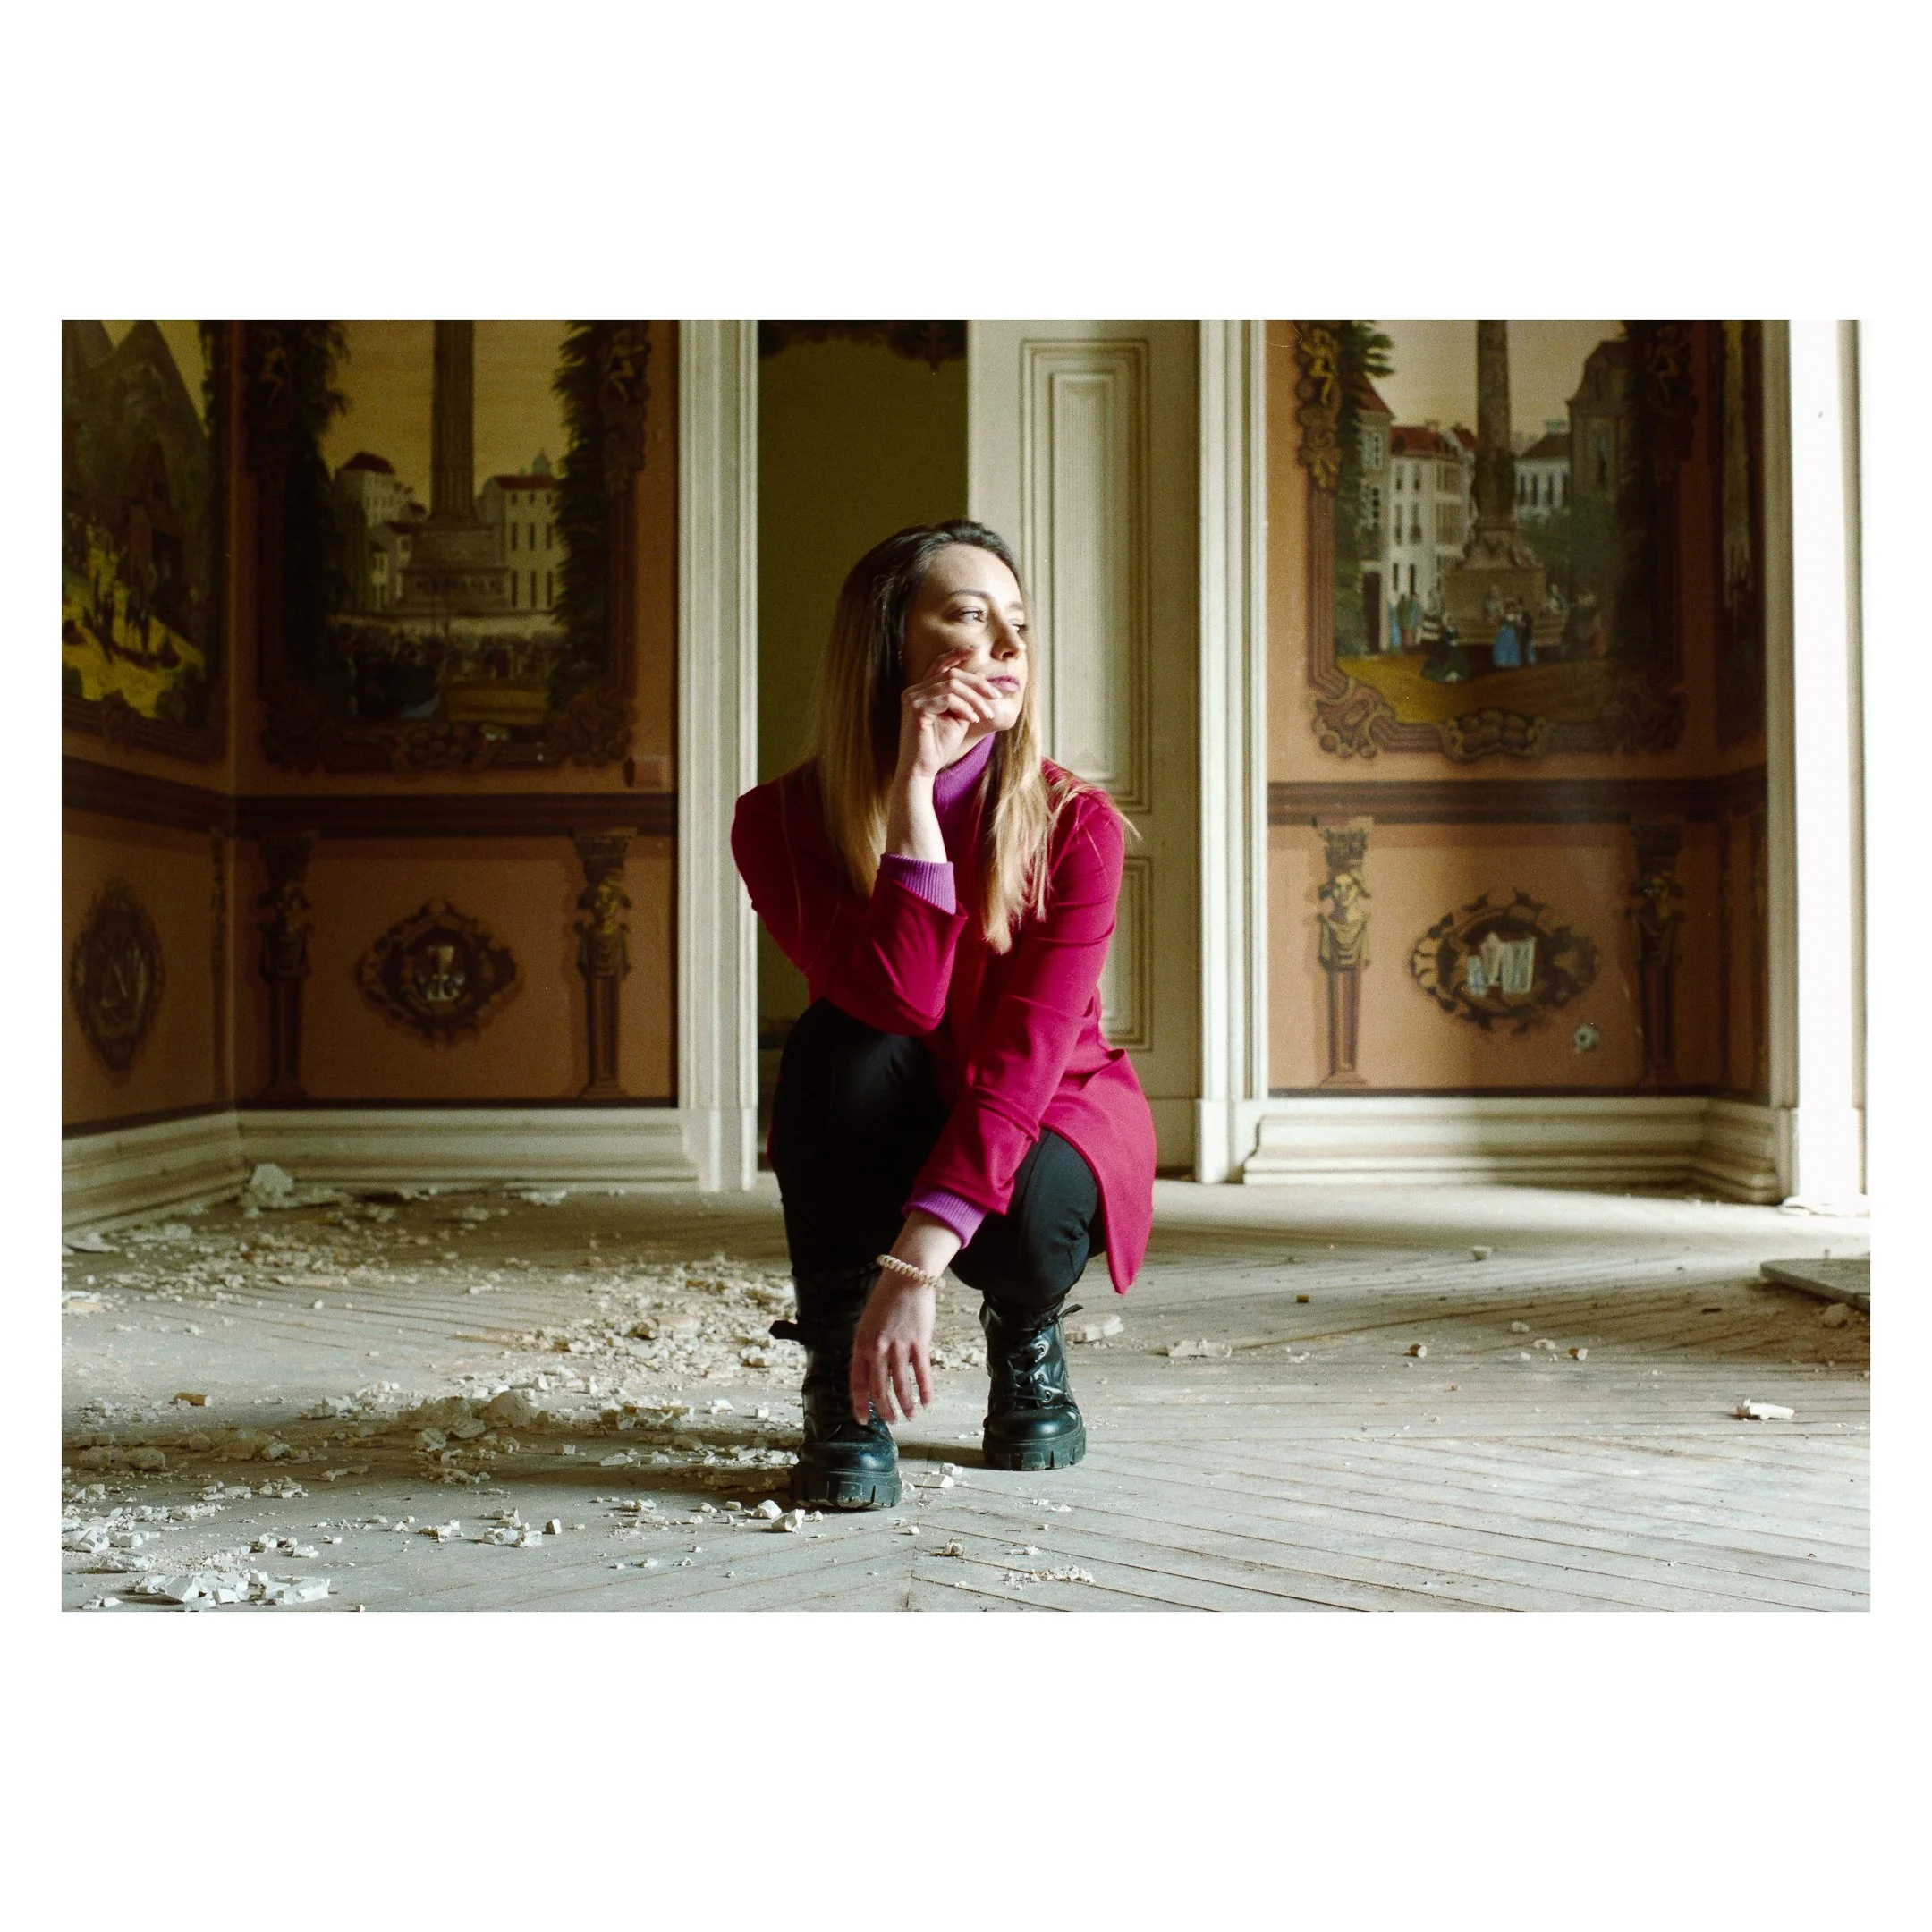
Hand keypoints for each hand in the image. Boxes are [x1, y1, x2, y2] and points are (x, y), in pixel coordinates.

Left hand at [850, 1274, 935, 1424]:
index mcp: (861, 1344)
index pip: (857, 1382)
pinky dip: (925, 1390)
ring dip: (906, 1405)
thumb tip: (875, 1374)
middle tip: (891, 1421)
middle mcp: (877, 1348)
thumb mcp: (868, 1324)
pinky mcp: (919, 1342)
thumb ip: (869, 1349)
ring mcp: (898, 1346)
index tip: (862, 1420)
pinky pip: (922, 1373)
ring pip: (900, 1385)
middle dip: (884, 1410)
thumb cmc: (886, 1300)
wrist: (906, 1277)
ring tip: (910, 1416)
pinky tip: (927, 1402)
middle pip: (879, 1388)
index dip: (859, 1404)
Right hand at [897, 648, 1005, 782]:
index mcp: (922, 691)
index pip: (939, 664)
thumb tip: (979, 675)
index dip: (957, 654)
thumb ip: (966, 697)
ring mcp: (912, 698)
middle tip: (996, 696)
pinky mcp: (915, 708)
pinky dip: (964, 707)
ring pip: (952, 684)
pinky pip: (947, 698)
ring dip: (975, 698)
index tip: (975, 650)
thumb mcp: (958, 716)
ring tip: (986, 713)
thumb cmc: (938, 747)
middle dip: (978, 684)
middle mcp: (914, 691)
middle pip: (951, 674)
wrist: (923, 770)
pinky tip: (972, 719)